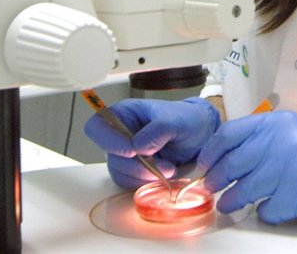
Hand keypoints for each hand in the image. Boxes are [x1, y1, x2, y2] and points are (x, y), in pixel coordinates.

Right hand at [84, 97, 219, 188]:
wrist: (200, 136)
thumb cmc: (186, 120)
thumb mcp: (176, 120)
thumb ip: (157, 130)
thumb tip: (138, 146)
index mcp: (124, 114)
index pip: (97, 126)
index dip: (107, 140)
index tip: (131, 150)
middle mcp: (120, 134)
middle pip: (110, 156)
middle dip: (137, 165)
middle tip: (163, 166)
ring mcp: (125, 154)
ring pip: (120, 172)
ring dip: (145, 176)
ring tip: (170, 169)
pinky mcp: (133, 171)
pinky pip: (131, 183)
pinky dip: (148, 183)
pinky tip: (165, 175)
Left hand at [197, 111, 296, 235]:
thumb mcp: (288, 136)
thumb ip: (257, 140)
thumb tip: (216, 158)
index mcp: (276, 123)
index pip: (229, 134)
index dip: (210, 153)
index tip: (202, 166)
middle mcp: (283, 140)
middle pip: (233, 163)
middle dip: (215, 180)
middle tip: (210, 189)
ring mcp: (291, 168)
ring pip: (244, 189)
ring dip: (231, 201)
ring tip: (228, 205)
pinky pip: (266, 210)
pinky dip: (264, 213)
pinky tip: (269, 208)